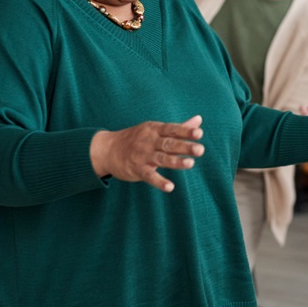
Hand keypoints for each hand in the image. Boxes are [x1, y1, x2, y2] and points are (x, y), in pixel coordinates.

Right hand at [90, 115, 204, 192]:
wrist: (107, 149)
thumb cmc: (137, 138)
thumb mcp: (155, 129)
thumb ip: (179, 127)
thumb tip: (199, 119)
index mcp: (155, 129)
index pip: (172, 129)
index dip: (185, 131)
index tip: (199, 133)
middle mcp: (149, 141)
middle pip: (169, 144)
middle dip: (184, 147)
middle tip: (200, 150)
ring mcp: (142, 155)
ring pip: (161, 158)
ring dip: (176, 162)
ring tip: (190, 164)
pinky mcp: (136, 169)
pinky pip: (149, 176)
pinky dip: (159, 181)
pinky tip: (170, 187)